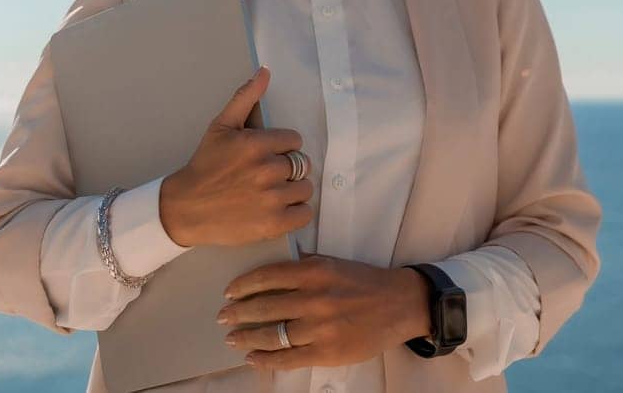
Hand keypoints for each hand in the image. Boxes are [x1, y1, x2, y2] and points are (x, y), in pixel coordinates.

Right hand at [159, 65, 314, 247]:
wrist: (186, 208)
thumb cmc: (205, 166)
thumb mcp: (221, 126)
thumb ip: (245, 97)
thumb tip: (265, 71)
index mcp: (257, 144)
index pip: (295, 141)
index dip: (283, 148)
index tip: (267, 156)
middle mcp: (267, 170)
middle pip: (302, 164)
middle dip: (288, 169)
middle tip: (267, 176)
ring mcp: (271, 199)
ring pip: (306, 189)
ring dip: (293, 191)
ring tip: (272, 193)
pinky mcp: (273, 224)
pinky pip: (305, 214)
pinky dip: (296, 213)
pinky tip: (278, 209)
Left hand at [215, 253, 431, 370]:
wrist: (399, 304)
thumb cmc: (364, 282)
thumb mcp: (333, 263)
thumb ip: (304, 264)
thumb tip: (274, 265)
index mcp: (315, 272)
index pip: (268, 276)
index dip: (243, 285)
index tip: (229, 292)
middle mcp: (314, 299)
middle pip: (265, 307)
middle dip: (238, 313)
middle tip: (223, 317)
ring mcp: (320, 328)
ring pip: (273, 335)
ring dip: (247, 338)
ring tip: (232, 338)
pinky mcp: (327, 352)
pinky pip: (288, 358)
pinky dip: (266, 359)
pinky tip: (253, 358)